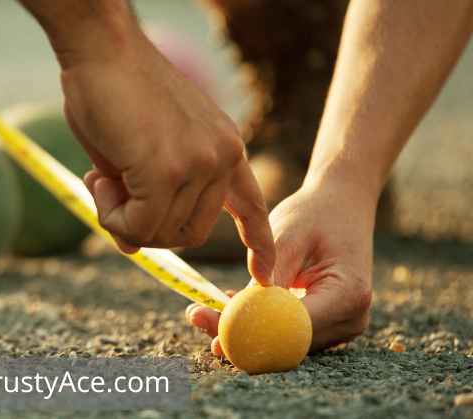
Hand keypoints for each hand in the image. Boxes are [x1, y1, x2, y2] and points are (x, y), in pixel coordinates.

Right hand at [65, 33, 274, 281]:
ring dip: (121, 218)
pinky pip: (139, 227)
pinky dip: (113, 217)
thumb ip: (145, 198)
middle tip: (109, 194)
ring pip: (161, 234)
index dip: (257, 241)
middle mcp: (222, 156)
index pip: (251, 204)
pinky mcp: (167, 170)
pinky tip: (98, 180)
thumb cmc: (115, 91)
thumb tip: (132, 247)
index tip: (264, 273)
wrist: (101, 48)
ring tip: (100, 177)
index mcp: (225, 146)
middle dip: (145, 227)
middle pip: (190, 234)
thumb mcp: (139, 153)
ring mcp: (198, 164)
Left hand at [187, 178, 375, 353]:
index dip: (252, 334)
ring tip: (202, 310)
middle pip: (287, 343)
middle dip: (240, 334)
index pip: (293, 328)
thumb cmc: (315, 214)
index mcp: (347, 295)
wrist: (342, 205)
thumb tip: (240, 312)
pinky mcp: (326, 325)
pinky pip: (286, 332)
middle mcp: (351, 319)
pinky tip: (227, 304)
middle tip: (197, 317)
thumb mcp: (287, 237)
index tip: (214, 330)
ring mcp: (341, 326)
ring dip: (244, 329)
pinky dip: (257, 321)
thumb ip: (268, 276)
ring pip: (283, 342)